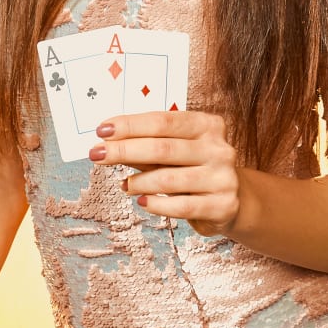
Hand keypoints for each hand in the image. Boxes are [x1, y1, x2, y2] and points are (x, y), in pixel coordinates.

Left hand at [88, 108, 243, 236]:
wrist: (231, 200)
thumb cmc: (193, 169)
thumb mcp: (172, 153)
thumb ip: (144, 146)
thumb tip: (107, 143)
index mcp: (207, 125)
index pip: (163, 121)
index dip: (130, 125)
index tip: (102, 130)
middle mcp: (218, 149)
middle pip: (162, 147)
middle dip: (124, 150)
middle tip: (96, 154)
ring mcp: (223, 178)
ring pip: (169, 179)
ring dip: (138, 182)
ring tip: (124, 185)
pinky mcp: (222, 206)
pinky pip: (181, 206)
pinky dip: (156, 204)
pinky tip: (142, 201)